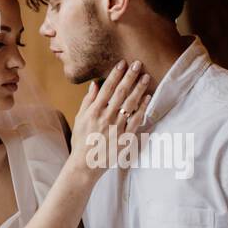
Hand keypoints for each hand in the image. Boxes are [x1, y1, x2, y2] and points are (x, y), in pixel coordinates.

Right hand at [67, 60, 152, 179]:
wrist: (85, 164)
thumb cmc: (81, 140)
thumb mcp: (80, 118)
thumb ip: (88, 101)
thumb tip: (95, 84)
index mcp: (94, 111)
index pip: (107, 88)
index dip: (115, 75)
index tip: (122, 63)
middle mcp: (106, 117)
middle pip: (120, 93)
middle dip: (130, 77)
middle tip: (138, 64)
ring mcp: (116, 127)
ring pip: (130, 104)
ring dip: (139, 89)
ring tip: (146, 77)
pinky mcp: (125, 138)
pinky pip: (136, 121)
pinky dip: (142, 109)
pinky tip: (147, 98)